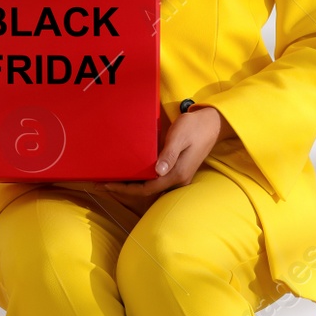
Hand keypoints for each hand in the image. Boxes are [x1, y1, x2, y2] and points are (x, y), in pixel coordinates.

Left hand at [103, 107, 229, 203]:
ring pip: (150, 187)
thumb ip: (169, 154)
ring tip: (112, 180)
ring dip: (131, 185)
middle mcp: (177, 179)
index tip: (107, 184)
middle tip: (102, 183)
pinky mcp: (177, 170)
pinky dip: (141, 179)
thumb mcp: (179, 137)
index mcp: (176, 174)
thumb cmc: (195, 127)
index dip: (125, 189)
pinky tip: (130, 174)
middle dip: (124, 189)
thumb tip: (158, 171)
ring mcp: (178, 176)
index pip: (146, 189)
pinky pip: (155, 180)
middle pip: (146, 191)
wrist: (213, 124)